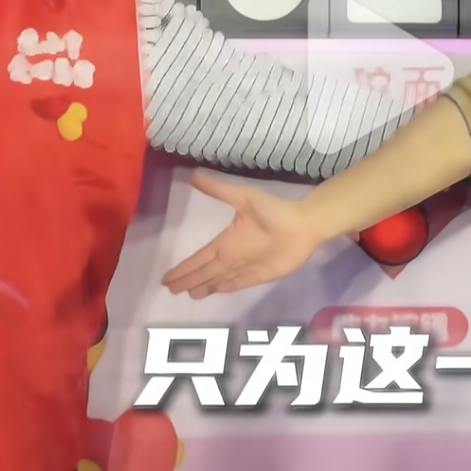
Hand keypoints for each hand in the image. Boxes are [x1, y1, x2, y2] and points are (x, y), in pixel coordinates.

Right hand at [162, 175, 320, 297]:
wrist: (303, 224)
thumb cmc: (274, 210)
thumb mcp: (243, 197)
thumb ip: (218, 189)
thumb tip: (192, 174)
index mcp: (226, 240)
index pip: (199, 257)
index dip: (184, 267)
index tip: (167, 277)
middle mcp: (232, 256)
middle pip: (205, 271)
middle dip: (188, 280)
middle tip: (169, 290)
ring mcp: (246, 267)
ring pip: (218, 280)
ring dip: (204, 287)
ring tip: (188, 295)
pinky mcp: (260, 276)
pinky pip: (238, 284)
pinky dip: (226, 288)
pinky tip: (215, 292)